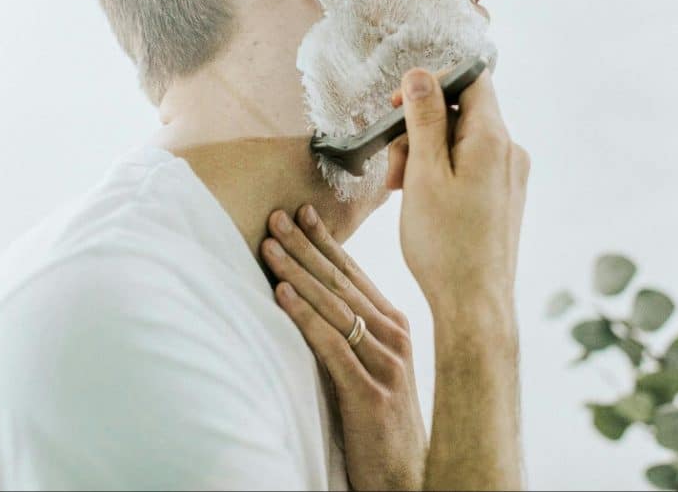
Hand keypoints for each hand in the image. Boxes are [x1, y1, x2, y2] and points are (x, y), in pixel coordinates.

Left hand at [262, 206, 426, 490]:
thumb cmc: (382, 423)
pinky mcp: (370, 393)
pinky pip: (331, 345)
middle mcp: (394, 337)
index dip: (326, 242)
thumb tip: (313, 302)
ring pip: (334, 307)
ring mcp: (385, 364)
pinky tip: (281, 295)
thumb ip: (351, 335)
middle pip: (341, 283)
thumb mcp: (372, 369)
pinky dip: (304, 316)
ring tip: (270, 246)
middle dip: (306, 247)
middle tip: (276, 217)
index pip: (354, 275)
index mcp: (394, 328)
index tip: (302, 212)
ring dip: (297, 273)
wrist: (408, 477)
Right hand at [393, 69, 529, 320]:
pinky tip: (422, 201)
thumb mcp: (424, 173)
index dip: (432, 83)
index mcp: (493, 139)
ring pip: (460, 142)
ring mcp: (509, 175)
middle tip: (395, 167)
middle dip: (419, 129)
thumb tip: (420, 75)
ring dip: (425, 155)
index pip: (471, 78)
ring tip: (402, 190)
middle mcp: (509, 152)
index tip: (398, 106)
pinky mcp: (502, 196)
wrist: (473, 303)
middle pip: (460, 112)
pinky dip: (441, 174)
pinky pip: (469, 167)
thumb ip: (424, 119)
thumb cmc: (445, 244)